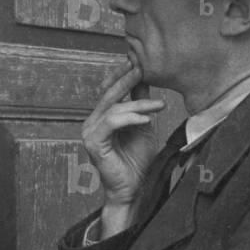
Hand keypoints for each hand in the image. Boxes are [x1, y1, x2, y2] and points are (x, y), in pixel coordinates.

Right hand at [82, 52, 165, 205]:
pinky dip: (130, 118)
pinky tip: (147, 119)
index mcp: (102, 117)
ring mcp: (90, 133)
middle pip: (109, 95)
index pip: (110, 90)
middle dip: (127, 80)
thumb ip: (140, 104)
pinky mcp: (94, 144)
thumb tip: (144, 78)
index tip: (138, 62)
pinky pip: (112, 123)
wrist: (135, 188)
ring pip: (114, 108)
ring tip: (160, 105)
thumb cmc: (138, 161)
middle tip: (142, 67)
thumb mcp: (143, 125)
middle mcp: (92, 123)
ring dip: (139, 105)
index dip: (123, 75)